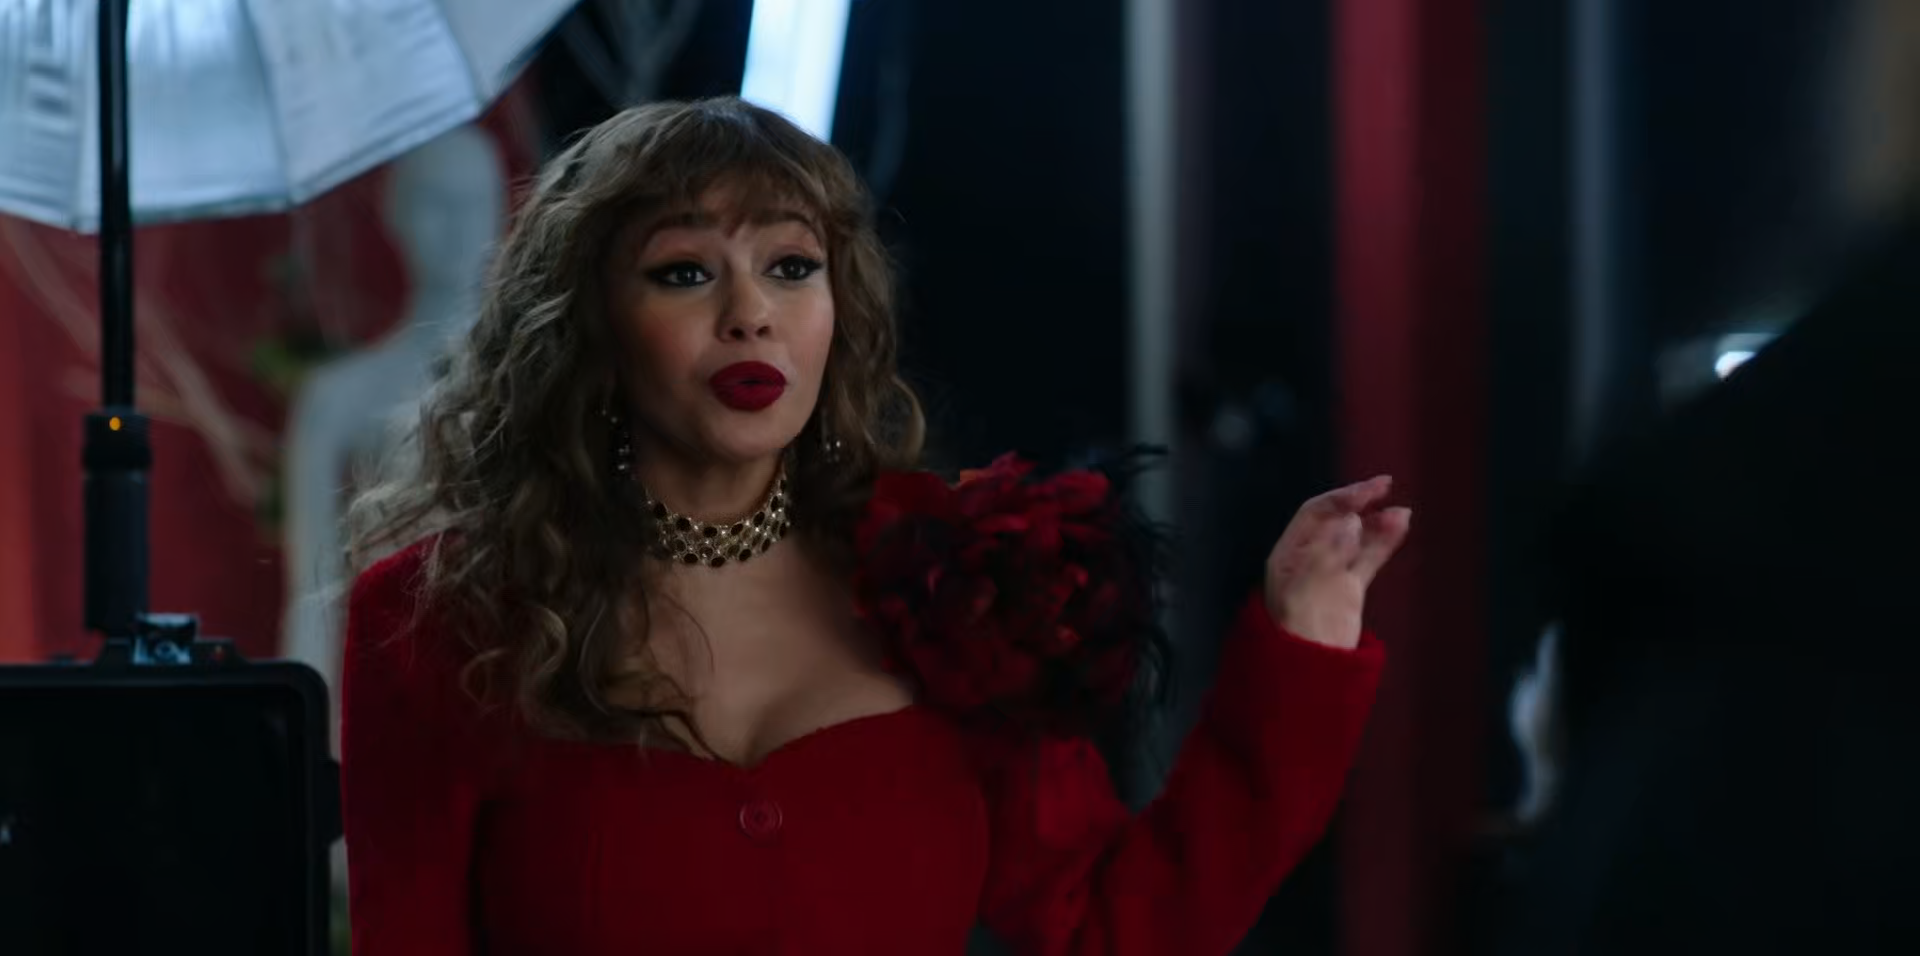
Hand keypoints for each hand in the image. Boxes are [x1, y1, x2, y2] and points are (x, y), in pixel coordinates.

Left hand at [1263, 475, 1410, 649]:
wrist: (1308, 674)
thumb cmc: (1298, 634)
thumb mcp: (1309, 591)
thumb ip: (1330, 555)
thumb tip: (1350, 522)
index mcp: (1288, 555)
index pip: (1315, 514)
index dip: (1341, 499)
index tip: (1367, 491)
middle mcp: (1308, 559)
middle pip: (1337, 520)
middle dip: (1360, 503)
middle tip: (1384, 487)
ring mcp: (1330, 573)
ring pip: (1357, 538)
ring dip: (1377, 522)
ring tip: (1401, 513)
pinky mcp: (1349, 589)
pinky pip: (1368, 558)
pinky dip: (1384, 542)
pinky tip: (1399, 526)